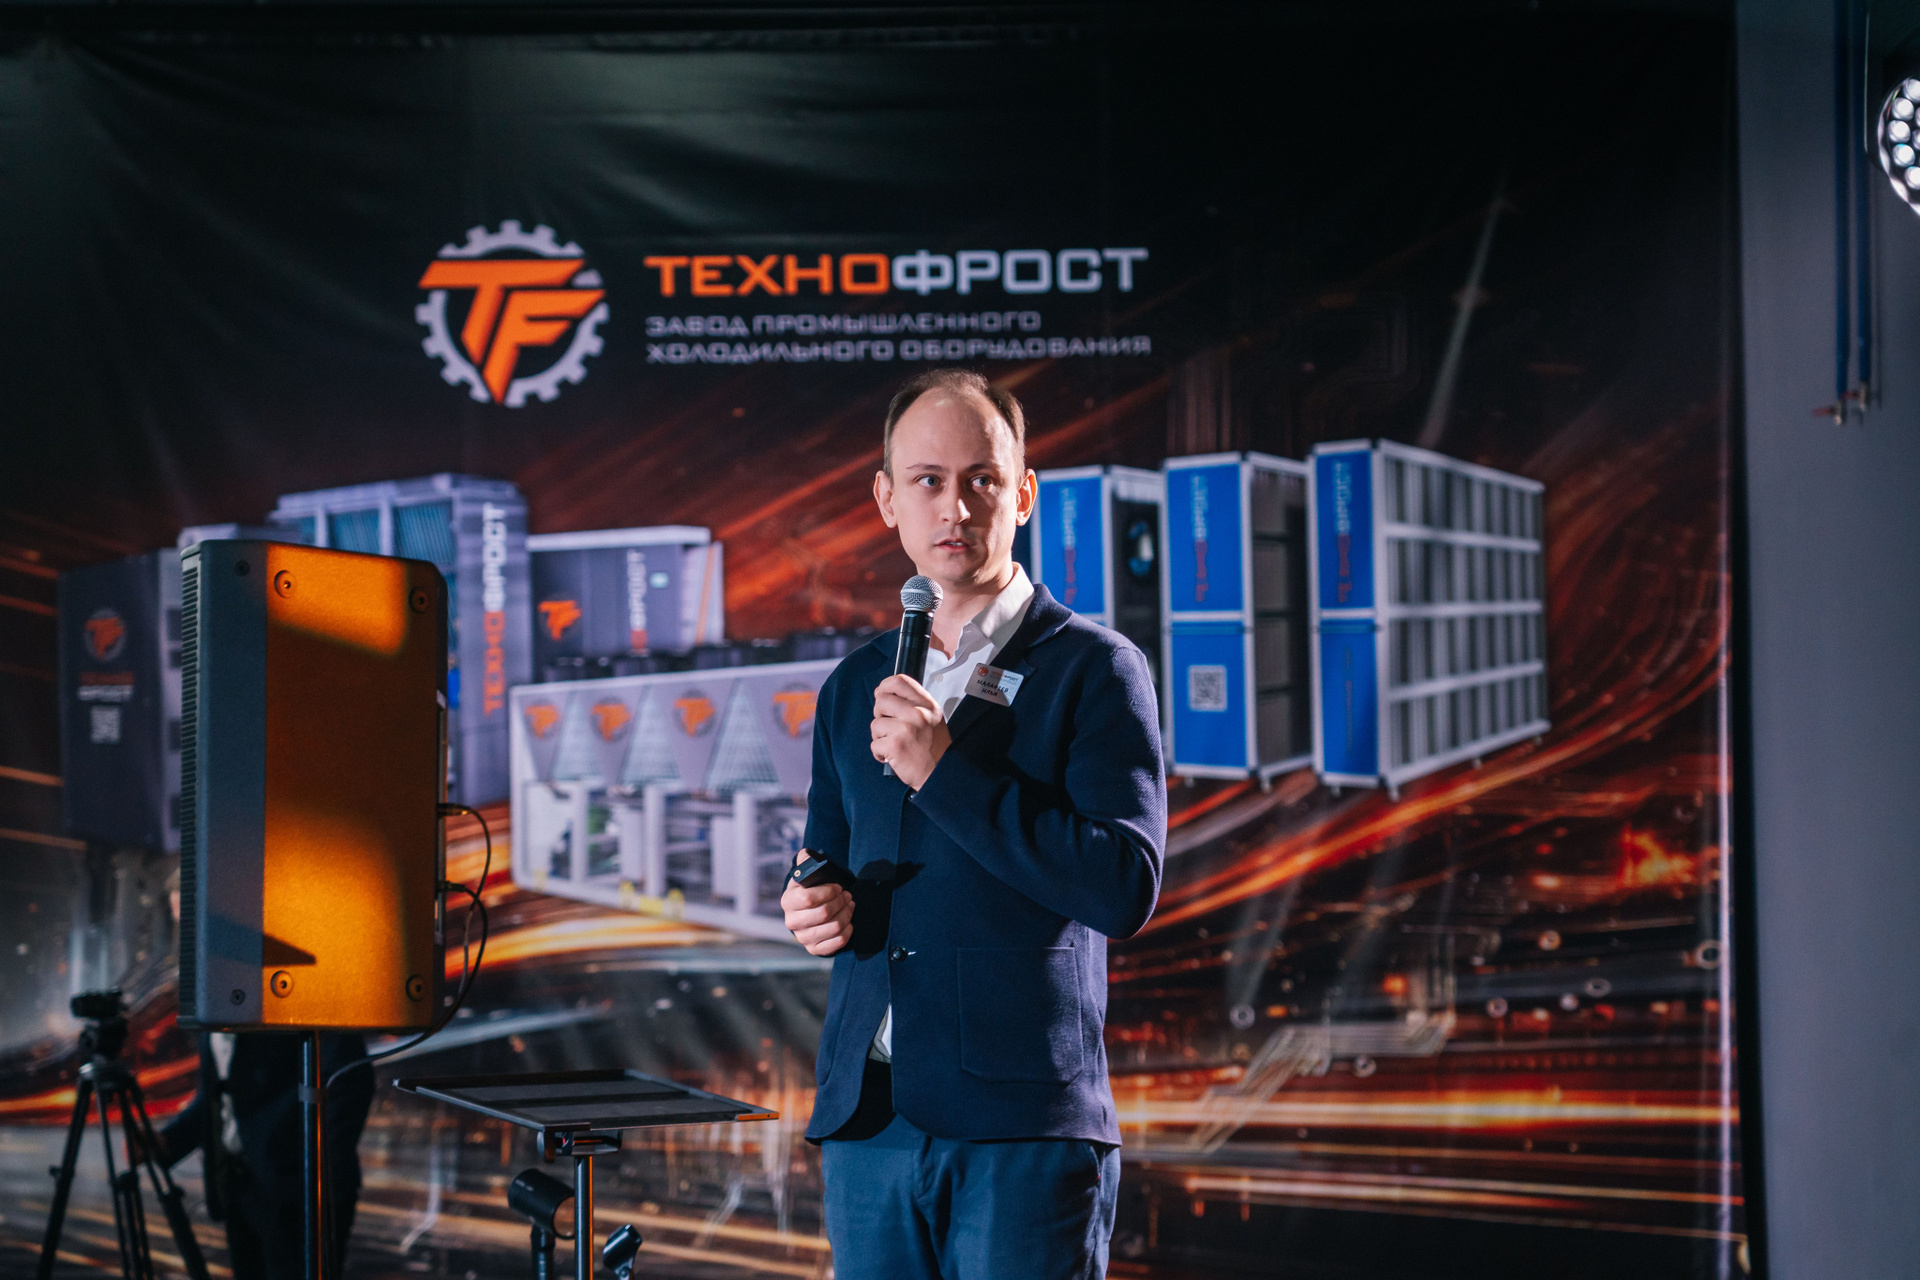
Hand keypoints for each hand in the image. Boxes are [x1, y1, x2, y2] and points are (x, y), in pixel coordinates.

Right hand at [781, 853, 853, 955]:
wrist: (806, 913)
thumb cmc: (808, 890)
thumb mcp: (805, 875)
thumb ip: (805, 862)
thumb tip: (805, 854)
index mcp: (788, 902)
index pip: (808, 898)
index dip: (828, 891)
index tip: (838, 887)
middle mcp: (792, 922)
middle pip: (823, 913)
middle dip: (840, 902)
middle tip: (847, 895)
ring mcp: (803, 938)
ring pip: (833, 927)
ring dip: (847, 914)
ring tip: (850, 905)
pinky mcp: (814, 949)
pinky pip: (838, 942)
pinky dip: (848, 930)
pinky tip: (849, 921)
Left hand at [870, 674, 949, 790]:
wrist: (939, 775)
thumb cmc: (934, 749)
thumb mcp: (930, 718)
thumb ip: (910, 704)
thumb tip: (881, 692)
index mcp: (926, 705)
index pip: (899, 681)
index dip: (885, 686)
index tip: (882, 694)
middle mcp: (918, 714)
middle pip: (882, 701)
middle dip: (880, 715)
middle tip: (891, 728)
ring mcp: (906, 729)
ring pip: (875, 724)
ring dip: (880, 737)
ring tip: (895, 744)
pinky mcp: (895, 745)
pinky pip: (874, 744)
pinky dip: (880, 753)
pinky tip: (893, 756)